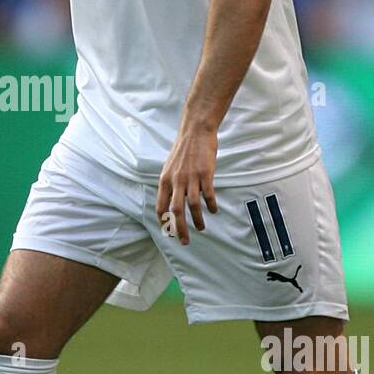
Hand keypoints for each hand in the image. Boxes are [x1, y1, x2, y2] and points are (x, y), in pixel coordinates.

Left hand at [156, 123, 218, 243]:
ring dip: (197, 220)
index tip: (168, 232)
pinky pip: (208, 195)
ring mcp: (191, 178)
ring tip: (201, 228)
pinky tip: (213, 211)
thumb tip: (169, 201)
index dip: (164, 222)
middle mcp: (176, 181)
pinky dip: (211, 205)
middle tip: (184, 242)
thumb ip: (169, 184)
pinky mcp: (206, 174)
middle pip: (176, 211)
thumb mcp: (170, 167)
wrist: (196, 132)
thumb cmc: (183, 150)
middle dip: (179, 230)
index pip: (160, 206)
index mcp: (165, 180)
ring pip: (193, 206)